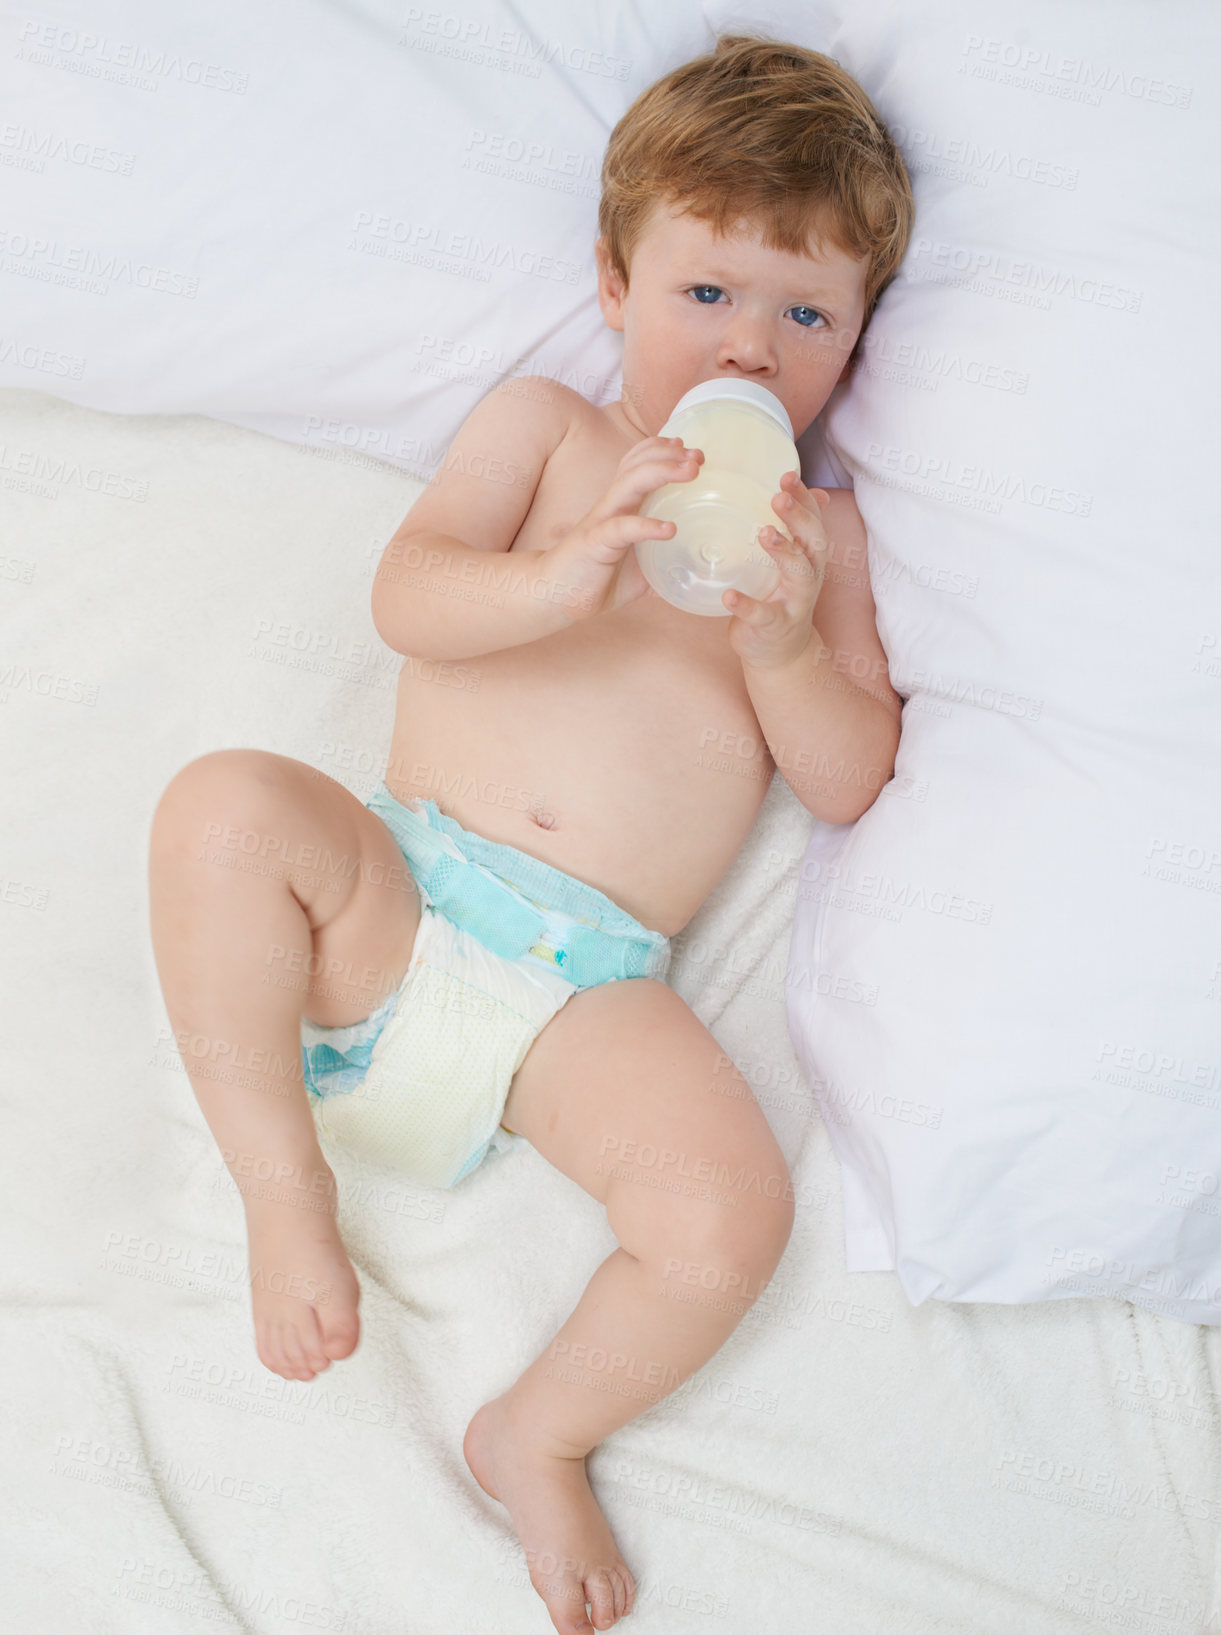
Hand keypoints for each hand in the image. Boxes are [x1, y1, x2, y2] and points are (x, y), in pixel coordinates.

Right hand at [549, 437, 704, 619]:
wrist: (557, 595)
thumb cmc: (594, 575)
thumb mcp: (638, 568)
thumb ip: (661, 564)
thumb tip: (690, 574)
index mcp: (621, 504)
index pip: (639, 463)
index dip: (664, 451)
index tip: (691, 452)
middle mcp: (612, 505)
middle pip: (639, 465)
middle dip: (670, 455)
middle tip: (699, 457)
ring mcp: (602, 520)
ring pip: (630, 483)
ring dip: (662, 472)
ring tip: (691, 472)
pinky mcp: (596, 542)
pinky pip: (622, 528)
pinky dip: (646, 526)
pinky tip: (669, 529)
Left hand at [724, 471, 829, 668]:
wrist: (781, 653)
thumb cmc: (779, 598)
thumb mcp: (789, 564)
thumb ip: (792, 531)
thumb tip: (806, 491)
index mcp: (810, 557)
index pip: (814, 521)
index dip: (805, 498)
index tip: (788, 475)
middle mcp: (810, 576)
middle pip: (814, 542)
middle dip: (799, 518)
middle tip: (778, 498)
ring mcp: (795, 603)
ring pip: (800, 575)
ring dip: (784, 552)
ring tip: (764, 533)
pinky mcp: (775, 627)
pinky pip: (763, 616)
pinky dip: (747, 606)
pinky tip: (729, 596)